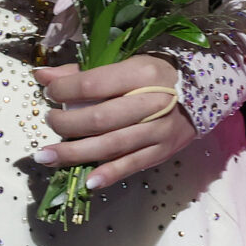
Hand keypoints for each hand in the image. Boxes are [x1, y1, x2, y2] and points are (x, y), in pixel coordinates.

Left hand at [29, 55, 198, 191]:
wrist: (203, 93)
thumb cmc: (156, 74)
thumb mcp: (126, 63)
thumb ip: (83, 72)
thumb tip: (42, 77)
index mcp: (141, 74)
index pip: (92, 85)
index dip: (63, 90)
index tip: (48, 92)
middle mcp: (151, 103)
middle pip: (99, 119)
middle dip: (65, 123)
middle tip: (49, 121)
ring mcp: (158, 131)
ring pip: (111, 146)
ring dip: (74, 153)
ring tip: (45, 156)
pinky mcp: (162, 152)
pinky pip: (131, 165)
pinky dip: (108, 174)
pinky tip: (87, 182)